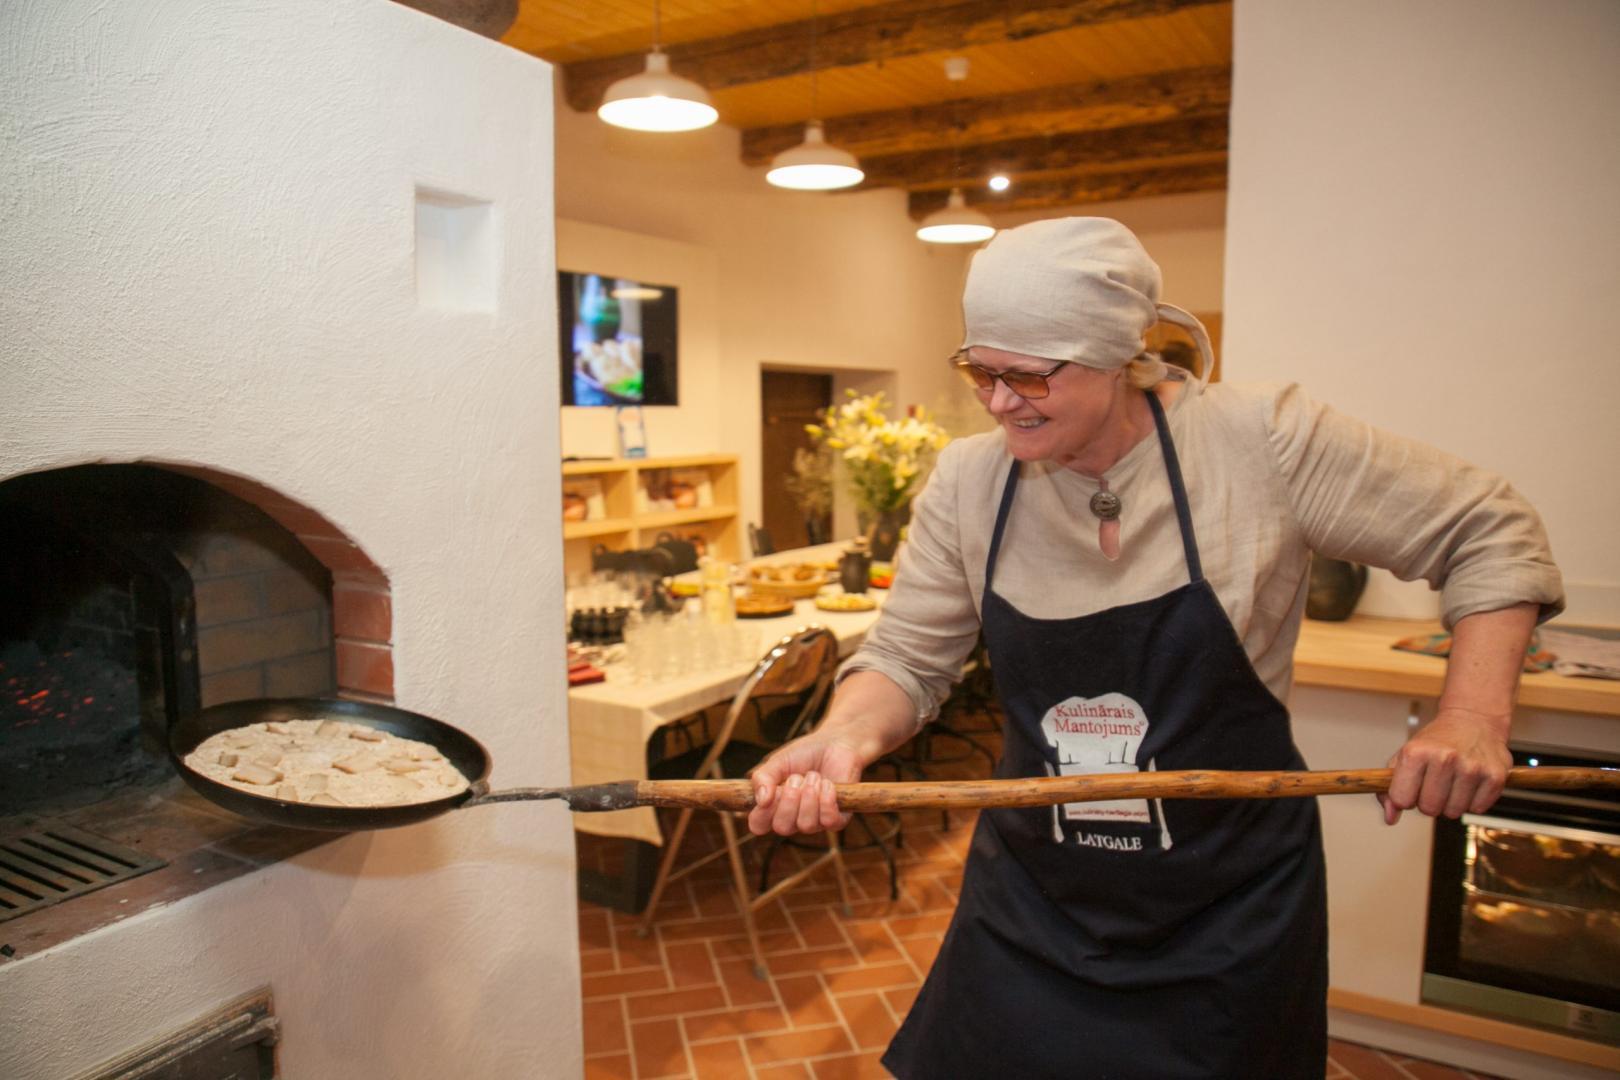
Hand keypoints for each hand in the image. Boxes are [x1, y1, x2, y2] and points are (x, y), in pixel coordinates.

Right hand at [747, 734, 865, 836]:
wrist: (834, 743)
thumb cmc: (803, 754)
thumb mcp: (777, 762)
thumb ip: (763, 778)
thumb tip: (761, 800)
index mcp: (773, 808)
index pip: (758, 826)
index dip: (762, 811)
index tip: (773, 790)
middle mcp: (793, 820)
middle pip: (782, 828)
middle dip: (789, 799)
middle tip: (796, 777)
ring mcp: (815, 822)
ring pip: (806, 825)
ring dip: (809, 795)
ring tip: (814, 776)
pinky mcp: (837, 819)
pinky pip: (828, 821)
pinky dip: (826, 799)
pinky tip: (827, 783)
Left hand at [1378, 707, 1511, 824]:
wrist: (1473, 719)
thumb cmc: (1437, 740)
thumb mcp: (1406, 756)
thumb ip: (1391, 788)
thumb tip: (1390, 818)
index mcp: (1417, 752)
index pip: (1402, 799)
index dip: (1405, 798)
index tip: (1411, 788)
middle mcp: (1445, 758)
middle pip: (1429, 809)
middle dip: (1429, 802)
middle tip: (1434, 784)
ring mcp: (1472, 768)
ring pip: (1453, 812)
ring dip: (1451, 803)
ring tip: (1453, 782)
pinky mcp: (1495, 777)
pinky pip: (1476, 809)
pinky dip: (1472, 801)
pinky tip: (1470, 783)